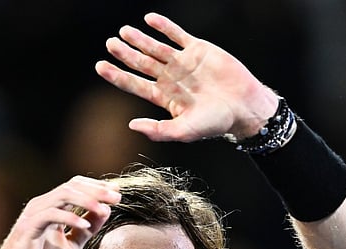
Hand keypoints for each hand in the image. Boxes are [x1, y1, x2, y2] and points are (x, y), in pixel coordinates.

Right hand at [0, 176, 119, 248]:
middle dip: (96, 190)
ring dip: (86, 200)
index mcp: (52, 206)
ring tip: (104, 209)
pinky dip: (70, 218)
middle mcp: (42, 205)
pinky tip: (85, 226)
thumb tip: (106, 210)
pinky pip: (51, 215)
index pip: (75, 187)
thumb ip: (88, 228)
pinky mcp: (28, 227)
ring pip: (62, 195)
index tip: (117, 192)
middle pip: (72, 186)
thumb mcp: (73, 244)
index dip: (96, 187)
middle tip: (117, 196)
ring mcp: (34, 214)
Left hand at [95, 13, 279, 142]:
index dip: (117, 75)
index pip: (135, 84)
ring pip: (156, 48)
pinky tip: (149, 19)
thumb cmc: (216, 123)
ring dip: (140, 39)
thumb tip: (131, 126)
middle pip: (142, 63)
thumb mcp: (185, 131)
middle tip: (110, 44)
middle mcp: (171, 78)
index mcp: (165, 97)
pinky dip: (164, 26)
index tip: (101, 66)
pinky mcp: (198, 49)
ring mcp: (184, 62)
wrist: (245, 106)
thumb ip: (158, 130)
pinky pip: (177, 35)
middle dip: (125, 54)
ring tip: (124, 31)